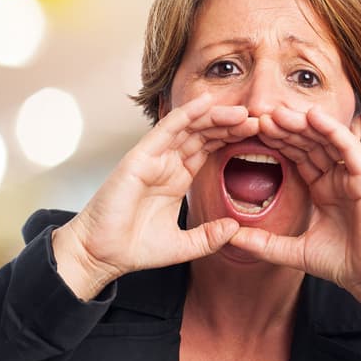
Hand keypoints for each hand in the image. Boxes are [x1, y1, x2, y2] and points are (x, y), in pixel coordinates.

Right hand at [52, 94, 257, 300]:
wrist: (102, 254)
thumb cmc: (136, 248)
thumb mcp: (184, 246)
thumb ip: (209, 237)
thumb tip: (236, 229)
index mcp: (177, 178)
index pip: (208, 149)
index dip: (231, 139)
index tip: (258, 135)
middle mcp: (166, 164)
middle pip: (202, 134)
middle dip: (229, 125)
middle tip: (258, 118)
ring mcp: (153, 158)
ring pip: (188, 128)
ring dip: (215, 117)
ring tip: (242, 111)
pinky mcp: (139, 158)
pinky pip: (165, 130)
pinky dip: (185, 115)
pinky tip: (206, 105)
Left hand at [227, 105, 360, 328]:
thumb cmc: (345, 264)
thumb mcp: (295, 252)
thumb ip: (265, 243)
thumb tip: (231, 238)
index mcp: (324, 189)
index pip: (299, 157)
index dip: (278, 143)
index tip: (252, 133)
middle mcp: (339, 178)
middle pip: (310, 144)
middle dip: (286, 129)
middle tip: (260, 115)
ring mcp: (355, 176)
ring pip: (327, 140)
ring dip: (304, 124)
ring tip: (278, 112)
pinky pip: (349, 147)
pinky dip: (332, 130)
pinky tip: (314, 116)